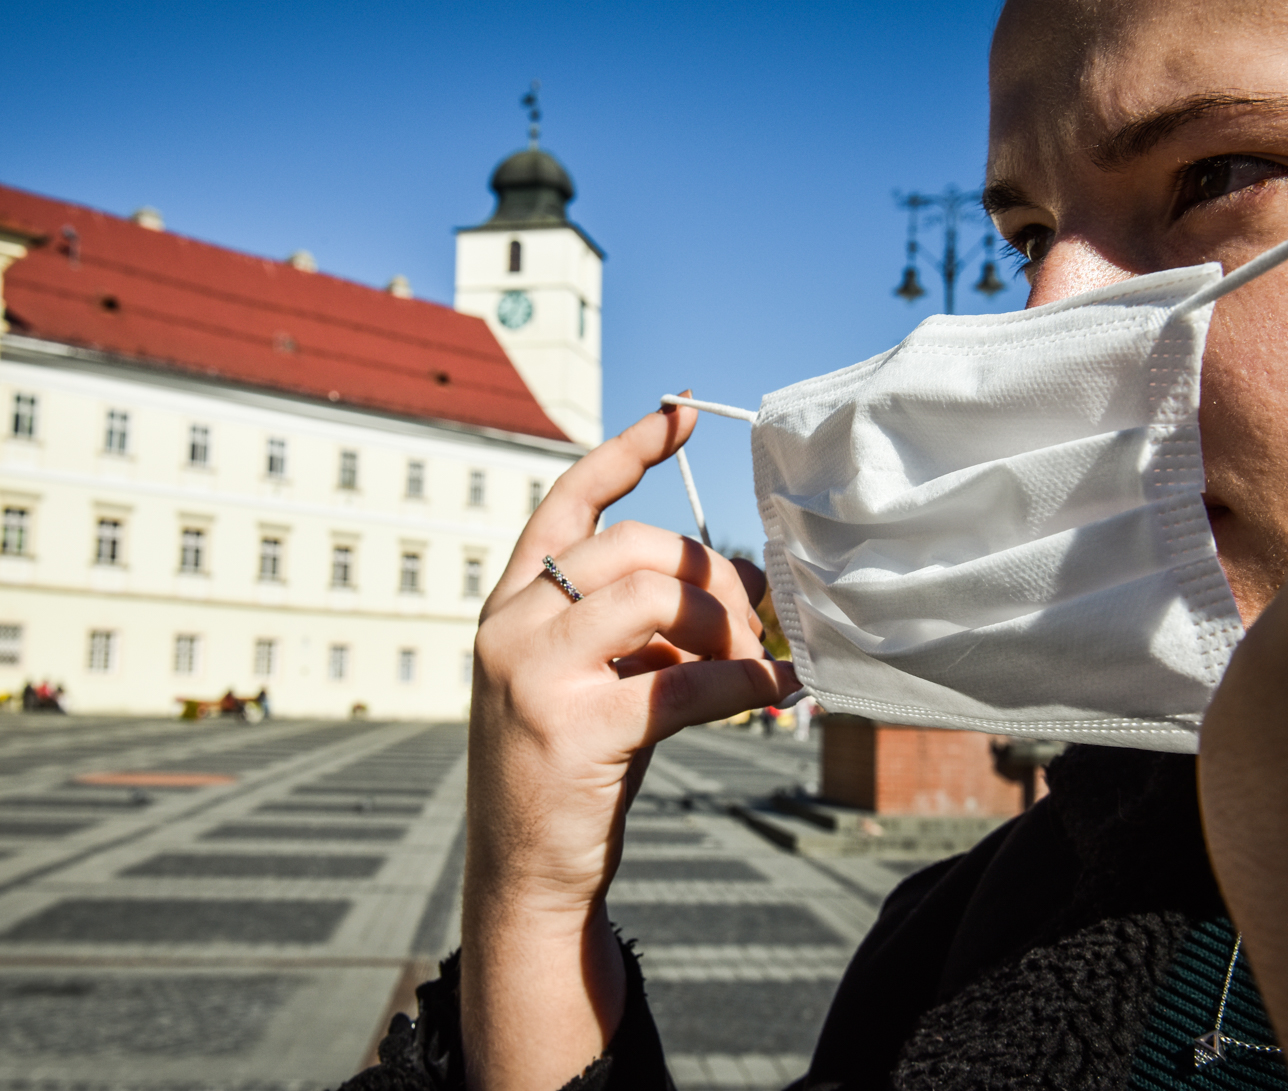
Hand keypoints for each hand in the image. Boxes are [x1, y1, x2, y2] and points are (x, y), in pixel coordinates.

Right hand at [461, 401, 797, 1090]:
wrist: (523, 871)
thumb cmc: (567, 766)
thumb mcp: (590, 677)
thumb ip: (641, 626)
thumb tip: (743, 586)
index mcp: (509, 604)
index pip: (565, 502)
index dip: (625, 453)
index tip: (679, 416)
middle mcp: (510, 628)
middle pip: (631, 547)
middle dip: (709, 570)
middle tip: (753, 613)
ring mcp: (533, 677)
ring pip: (655, 598)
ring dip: (727, 623)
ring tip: (755, 656)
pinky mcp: (574, 732)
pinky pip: (685, 683)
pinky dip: (745, 680)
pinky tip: (778, 688)